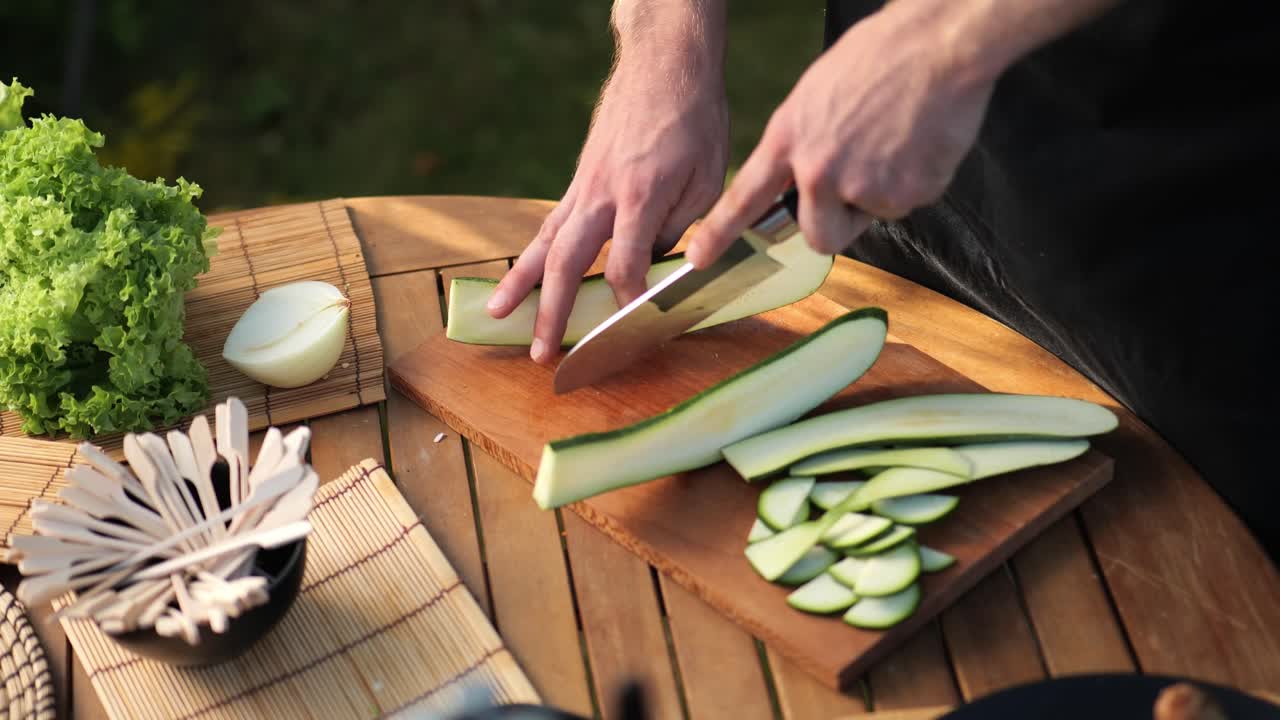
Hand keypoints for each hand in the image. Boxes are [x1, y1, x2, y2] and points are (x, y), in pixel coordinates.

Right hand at [487, 52, 727, 362]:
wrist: (665, 65)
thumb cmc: (695, 120)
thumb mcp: (707, 177)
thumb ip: (677, 227)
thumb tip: (653, 265)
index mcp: (639, 196)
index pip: (624, 265)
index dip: (629, 300)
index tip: (637, 325)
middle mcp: (602, 195)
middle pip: (565, 261)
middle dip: (549, 311)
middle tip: (539, 351)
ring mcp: (584, 186)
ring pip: (543, 242)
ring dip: (519, 282)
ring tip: (495, 314)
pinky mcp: (580, 180)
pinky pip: (551, 223)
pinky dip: (534, 253)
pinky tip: (522, 276)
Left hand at [687, 1, 996, 266]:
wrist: (940, 44)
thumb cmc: (884, 56)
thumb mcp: (818, 93)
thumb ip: (805, 139)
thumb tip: (804, 176)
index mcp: (790, 137)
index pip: (745, 195)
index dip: (720, 232)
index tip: (698, 257)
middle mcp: (817, 168)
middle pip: (817, 235)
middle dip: (838, 223)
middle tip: (860, 190)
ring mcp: (859, 185)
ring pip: (869, 217)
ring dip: (883, 195)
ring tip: (896, 143)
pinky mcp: (902, 194)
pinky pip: (907, 205)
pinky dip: (916, 182)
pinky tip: (920, 143)